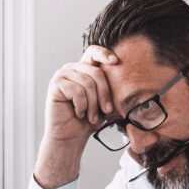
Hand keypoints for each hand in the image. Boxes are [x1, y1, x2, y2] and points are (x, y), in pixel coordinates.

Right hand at [34, 45, 119, 188]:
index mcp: (84, 68)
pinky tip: (79, 113)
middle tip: (106, 111)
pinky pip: (76, 90)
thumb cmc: (88, 119)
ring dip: (93, 104)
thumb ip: (113, 89)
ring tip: (91, 117)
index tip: (116, 61)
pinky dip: (82, 105)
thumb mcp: (105, 102)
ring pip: (88, 83)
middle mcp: (72, 68)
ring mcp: (62, 75)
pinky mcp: (55, 84)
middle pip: (96, 72)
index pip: (94, 52)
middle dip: (105, 94)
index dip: (104, 54)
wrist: (71, 136)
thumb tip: (133, 81)